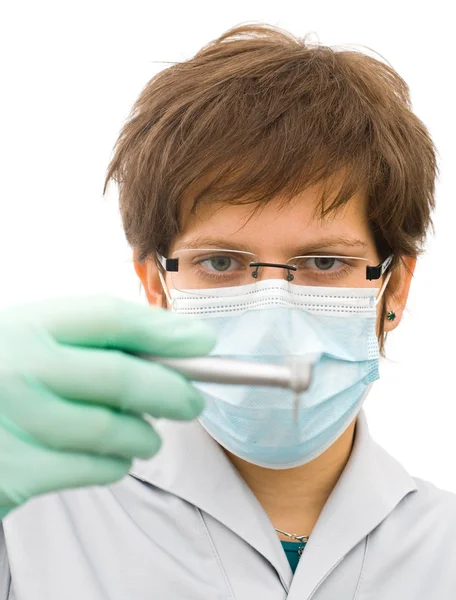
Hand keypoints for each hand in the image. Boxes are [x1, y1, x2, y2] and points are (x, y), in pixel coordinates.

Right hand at [0, 295, 215, 518]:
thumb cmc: (3, 377)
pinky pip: (94, 469)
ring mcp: (15, 421)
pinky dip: (118, 464)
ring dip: (145, 436)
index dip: (163, 330)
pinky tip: (115, 458)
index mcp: (25, 326)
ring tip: (147, 435)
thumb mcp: (31, 341)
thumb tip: (174, 346)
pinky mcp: (15, 473)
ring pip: (114, 430)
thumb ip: (88, 341)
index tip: (202, 342)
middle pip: (121, 376)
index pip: (108, 318)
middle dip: (172, 391)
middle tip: (192, 402)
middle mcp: (18, 369)